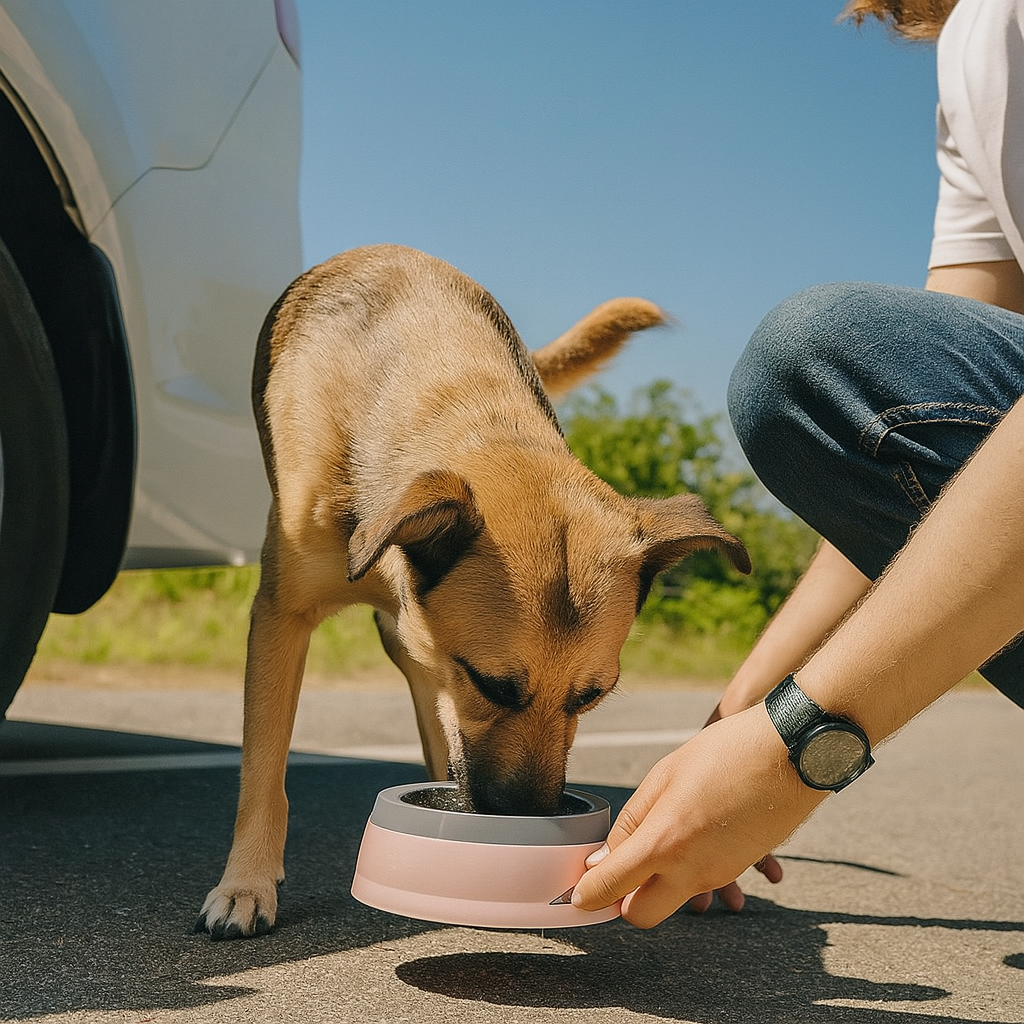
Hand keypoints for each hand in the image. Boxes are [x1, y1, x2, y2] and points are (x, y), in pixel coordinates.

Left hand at [571, 704, 825, 927]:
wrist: (793, 754)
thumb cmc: (724, 753)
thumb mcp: (664, 776)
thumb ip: (630, 823)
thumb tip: (604, 859)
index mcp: (663, 842)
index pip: (610, 888)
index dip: (586, 894)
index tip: (575, 893)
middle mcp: (689, 870)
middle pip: (640, 916)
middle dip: (622, 901)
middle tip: (615, 870)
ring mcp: (716, 874)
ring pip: (672, 900)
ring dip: (655, 884)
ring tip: (654, 838)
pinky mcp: (736, 868)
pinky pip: (699, 881)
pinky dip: (685, 869)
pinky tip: (690, 832)